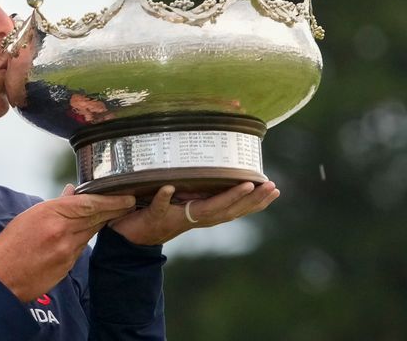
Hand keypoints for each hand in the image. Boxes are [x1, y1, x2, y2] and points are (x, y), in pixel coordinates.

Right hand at [0, 185, 134, 301]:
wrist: (1, 280)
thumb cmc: (8, 247)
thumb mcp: (28, 218)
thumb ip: (54, 205)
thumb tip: (71, 193)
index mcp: (49, 214)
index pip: (88, 203)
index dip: (110, 199)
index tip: (125, 195)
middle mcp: (62, 232)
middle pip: (95, 217)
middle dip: (114, 209)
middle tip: (130, 202)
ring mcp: (66, 251)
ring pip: (91, 232)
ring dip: (103, 223)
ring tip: (116, 213)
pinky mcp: (67, 266)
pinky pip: (82, 248)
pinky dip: (87, 238)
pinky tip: (90, 233)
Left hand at [109, 181, 279, 245]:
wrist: (132, 236)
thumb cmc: (159, 213)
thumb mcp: (182, 201)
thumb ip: (198, 191)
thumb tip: (215, 170)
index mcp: (203, 214)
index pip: (235, 209)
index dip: (256, 202)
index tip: (274, 189)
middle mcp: (195, 218)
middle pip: (228, 210)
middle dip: (251, 199)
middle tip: (270, 186)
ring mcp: (176, 217)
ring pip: (204, 210)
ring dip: (226, 198)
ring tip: (244, 184)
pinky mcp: (154, 216)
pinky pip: (159, 206)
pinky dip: (163, 197)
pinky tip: (168, 187)